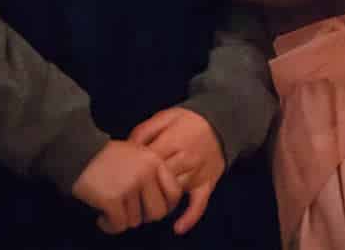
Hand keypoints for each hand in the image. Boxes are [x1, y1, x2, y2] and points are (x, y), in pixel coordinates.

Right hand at [70, 140, 182, 234]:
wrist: (79, 153)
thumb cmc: (107, 158)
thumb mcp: (138, 155)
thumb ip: (153, 174)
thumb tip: (164, 204)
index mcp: (155, 161)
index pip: (175, 193)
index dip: (166, 206)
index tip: (152, 209)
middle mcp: (146, 173)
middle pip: (157, 213)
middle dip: (143, 217)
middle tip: (129, 213)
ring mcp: (130, 185)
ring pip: (135, 221)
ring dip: (121, 220)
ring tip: (111, 210)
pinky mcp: (112, 198)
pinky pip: (118, 225)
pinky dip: (109, 225)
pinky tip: (102, 217)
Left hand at [129, 108, 223, 235]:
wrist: (222, 121)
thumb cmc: (188, 120)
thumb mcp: (164, 116)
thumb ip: (144, 130)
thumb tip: (125, 148)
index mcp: (173, 141)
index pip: (147, 163)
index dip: (132, 170)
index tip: (122, 175)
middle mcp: (185, 159)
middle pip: (158, 181)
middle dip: (142, 189)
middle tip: (128, 194)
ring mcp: (197, 173)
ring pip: (174, 193)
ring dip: (158, 202)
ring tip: (143, 207)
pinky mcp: (207, 183)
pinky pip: (200, 203)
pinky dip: (190, 217)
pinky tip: (178, 227)